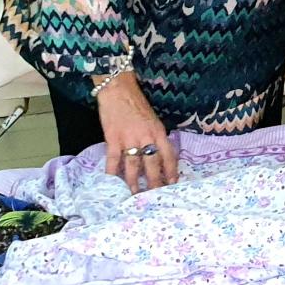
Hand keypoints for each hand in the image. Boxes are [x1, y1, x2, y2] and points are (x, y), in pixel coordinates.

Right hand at [95, 73, 178, 191]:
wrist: (118, 89)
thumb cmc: (137, 103)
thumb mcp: (153, 119)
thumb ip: (155, 136)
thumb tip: (158, 154)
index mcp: (158, 131)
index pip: (169, 155)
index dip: (171, 171)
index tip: (173, 183)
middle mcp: (146, 137)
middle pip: (153, 164)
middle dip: (155, 181)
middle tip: (155, 194)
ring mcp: (129, 138)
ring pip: (134, 165)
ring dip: (134, 181)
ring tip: (135, 193)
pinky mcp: (113, 138)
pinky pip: (114, 159)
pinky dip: (112, 172)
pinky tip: (112, 182)